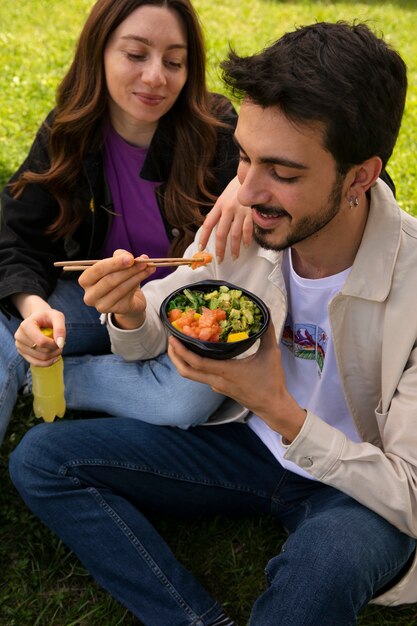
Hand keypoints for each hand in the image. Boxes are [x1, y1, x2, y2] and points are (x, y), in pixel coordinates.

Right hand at [14, 308, 65, 366]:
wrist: (38, 319)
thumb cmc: (48, 317)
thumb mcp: (57, 317)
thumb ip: (60, 328)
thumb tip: (60, 344)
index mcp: (25, 325)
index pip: (41, 342)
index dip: (54, 344)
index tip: (61, 341)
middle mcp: (19, 336)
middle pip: (41, 351)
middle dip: (55, 350)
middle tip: (60, 344)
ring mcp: (19, 345)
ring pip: (40, 359)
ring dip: (53, 356)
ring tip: (57, 348)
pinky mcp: (22, 353)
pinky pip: (35, 363)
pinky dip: (47, 362)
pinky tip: (54, 357)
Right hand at [79, 250, 155, 329]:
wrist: (128, 299)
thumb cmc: (118, 278)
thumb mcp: (117, 265)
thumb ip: (120, 256)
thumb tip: (131, 257)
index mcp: (85, 280)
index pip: (96, 270)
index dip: (113, 263)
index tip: (130, 258)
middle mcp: (90, 295)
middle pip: (109, 280)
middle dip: (128, 270)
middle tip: (142, 262)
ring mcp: (102, 305)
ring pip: (121, 288)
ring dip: (137, 275)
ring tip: (148, 267)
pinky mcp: (116, 310)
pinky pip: (128, 295)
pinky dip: (139, 282)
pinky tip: (147, 274)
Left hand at [167, 321, 305, 440]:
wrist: (272, 406)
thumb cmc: (271, 382)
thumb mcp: (271, 354)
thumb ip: (267, 332)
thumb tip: (265, 311)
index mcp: (226, 372)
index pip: (197, 363)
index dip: (182, 351)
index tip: (173, 337)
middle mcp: (217, 380)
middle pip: (186, 371)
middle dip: (174, 356)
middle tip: (170, 339)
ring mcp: (217, 386)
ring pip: (192, 375)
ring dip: (182, 361)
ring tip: (179, 344)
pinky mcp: (219, 388)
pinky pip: (201, 376)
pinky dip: (194, 365)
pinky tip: (197, 353)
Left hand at [198, 176, 252, 261]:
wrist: (251, 176)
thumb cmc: (236, 189)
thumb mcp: (224, 198)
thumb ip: (218, 212)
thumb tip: (210, 227)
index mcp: (219, 205)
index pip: (208, 224)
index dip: (204, 238)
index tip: (201, 248)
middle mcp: (228, 209)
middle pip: (221, 233)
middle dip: (220, 249)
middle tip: (220, 260)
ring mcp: (240, 211)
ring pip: (235, 234)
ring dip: (234, 248)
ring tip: (234, 257)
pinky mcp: (251, 212)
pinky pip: (248, 229)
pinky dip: (247, 239)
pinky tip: (246, 246)